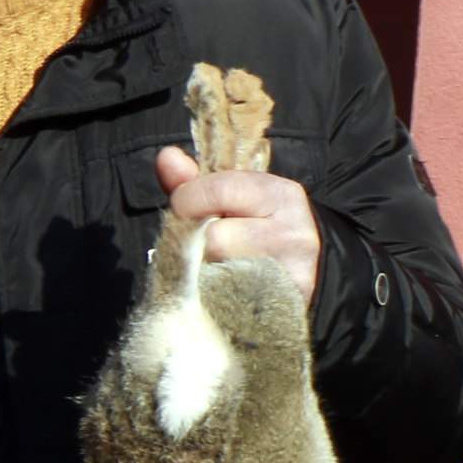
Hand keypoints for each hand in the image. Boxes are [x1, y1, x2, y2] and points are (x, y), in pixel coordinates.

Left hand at [154, 148, 321, 306]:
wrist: (296, 275)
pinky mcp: (282, 305)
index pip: (217, 190)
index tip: (187, 209)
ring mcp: (290, 272)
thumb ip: (193, 181)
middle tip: (207, 243)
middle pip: (213, 237)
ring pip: (215, 271)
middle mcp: (294, 232)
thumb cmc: (253, 229)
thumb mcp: (229, 198)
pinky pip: (222, 299)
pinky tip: (222, 288)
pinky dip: (211, 294)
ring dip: (203, 270)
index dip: (188, 200)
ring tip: (217, 265)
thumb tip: (166, 157)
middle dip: (197, 242)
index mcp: (281, 194)